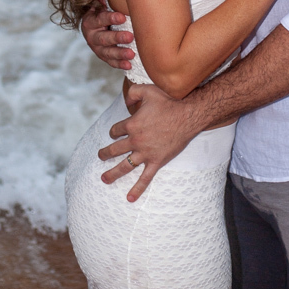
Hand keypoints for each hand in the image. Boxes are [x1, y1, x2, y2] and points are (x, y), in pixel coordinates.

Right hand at [81, 0, 134, 69]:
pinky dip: (119, 64)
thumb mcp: (100, 1)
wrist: (95, 28)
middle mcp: (91, 35)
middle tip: (130, 36)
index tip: (122, 16)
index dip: (110, 18)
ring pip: (107, 52)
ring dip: (119, 53)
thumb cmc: (102, 11)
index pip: (99, 18)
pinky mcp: (103, 57)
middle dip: (117, 37)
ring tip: (132, 54)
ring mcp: (97, 48)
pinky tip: (129, 65)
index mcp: (90, 20)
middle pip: (103, 38)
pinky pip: (110, 62)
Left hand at [98, 83, 201, 201]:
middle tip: (100, 156)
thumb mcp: (148, 90)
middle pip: (114, 150)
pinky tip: (129, 198)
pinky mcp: (156, 162)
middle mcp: (135, 141)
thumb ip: (133, 92)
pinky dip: (137, 189)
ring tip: (104, 179)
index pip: (116, 130)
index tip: (115, 132)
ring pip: (124, 166)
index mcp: (132, 124)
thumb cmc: (169, 101)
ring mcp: (145, 153)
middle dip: (105, 154)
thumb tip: (125, 99)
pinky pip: (144, 178)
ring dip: (112, 173)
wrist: (187, 116)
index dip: (114, 131)